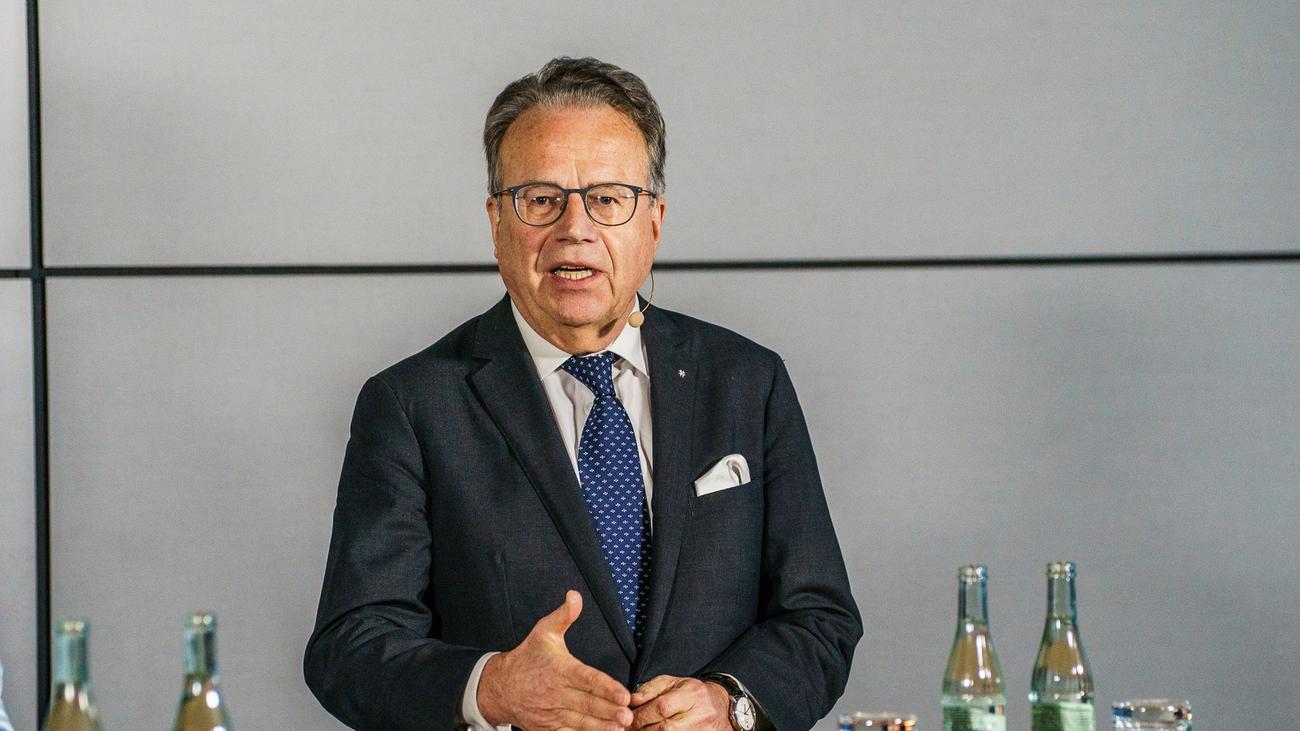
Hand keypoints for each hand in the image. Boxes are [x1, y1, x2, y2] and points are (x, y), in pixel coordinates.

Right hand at [477, 590, 633, 730]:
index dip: (606, 688)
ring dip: (601, 726)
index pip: (586, 679)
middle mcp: (556, 693)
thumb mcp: (543, 632)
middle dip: (609, 711)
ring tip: (621, 728)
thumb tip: (575, 596)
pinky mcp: (548, 728)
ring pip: (581, 722)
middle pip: (587, 704)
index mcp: (559, 669)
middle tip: (628, 715)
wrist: (499, 687)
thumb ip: (563, 616)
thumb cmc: (526, 658)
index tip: (623, 694)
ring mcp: (551, 713)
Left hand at [629, 675, 730, 729]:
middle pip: (666, 729)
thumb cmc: (692, 693)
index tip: (628, 718)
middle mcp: (701, 714)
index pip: (662, 707)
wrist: (720, 707)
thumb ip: (650, 689)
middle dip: (643, 730)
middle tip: (630, 729)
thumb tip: (632, 701)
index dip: (642, 715)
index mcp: (692, 693)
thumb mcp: (672, 683)